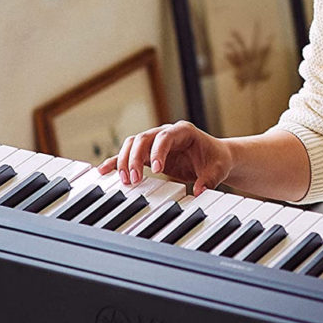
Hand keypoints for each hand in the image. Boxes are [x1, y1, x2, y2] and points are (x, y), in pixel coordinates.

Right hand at [97, 120, 230, 195]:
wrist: (216, 158)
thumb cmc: (217, 160)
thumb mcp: (218, 169)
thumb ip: (209, 179)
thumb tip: (199, 191)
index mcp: (184, 132)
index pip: (166, 136)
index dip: (158, 151)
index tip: (157, 170)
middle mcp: (167, 133)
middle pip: (144, 138)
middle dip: (136, 157)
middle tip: (134, 179)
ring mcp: (156, 142)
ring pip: (133, 144)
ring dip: (125, 161)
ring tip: (126, 181)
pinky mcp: (149, 153)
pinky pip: (129, 154)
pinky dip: (117, 161)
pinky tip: (104, 170)